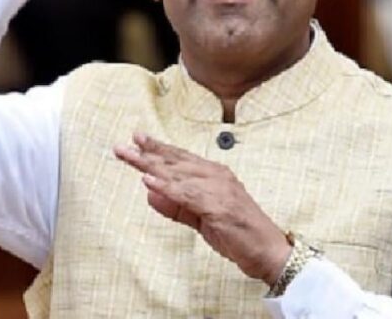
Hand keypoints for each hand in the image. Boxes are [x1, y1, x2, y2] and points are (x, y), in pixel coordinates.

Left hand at [114, 133, 292, 284]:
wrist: (268, 252)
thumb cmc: (238, 234)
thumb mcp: (202, 218)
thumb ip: (177, 206)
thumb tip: (150, 194)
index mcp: (215, 175)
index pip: (181, 158)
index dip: (158, 148)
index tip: (137, 139)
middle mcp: (217, 176)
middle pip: (176, 162)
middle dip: (148, 153)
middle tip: (122, 145)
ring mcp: (219, 190)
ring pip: (179, 175)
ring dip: (152, 166)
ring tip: (130, 158)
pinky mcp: (219, 207)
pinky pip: (187, 195)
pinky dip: (167, 188)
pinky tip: (149, 182)